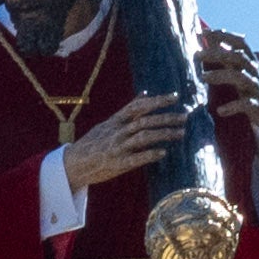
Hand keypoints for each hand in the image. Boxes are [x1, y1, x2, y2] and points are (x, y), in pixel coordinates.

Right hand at [58, 83, 191, 189]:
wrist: (73, 164)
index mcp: (116, 121)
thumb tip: (145, 93)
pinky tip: (164, 153)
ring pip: (144, 137)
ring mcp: (118, 148)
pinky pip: (136, 158)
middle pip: (145, 121)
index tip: (175, 97)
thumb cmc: (92, 144)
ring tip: (181, 134)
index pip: (139, 106)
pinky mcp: (117, 164)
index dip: (158, 100)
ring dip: (164, 134)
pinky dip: (150, 154)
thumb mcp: (108, 123)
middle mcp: (117, 132)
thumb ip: (128, 109)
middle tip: (185, 117)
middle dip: (167, 118)